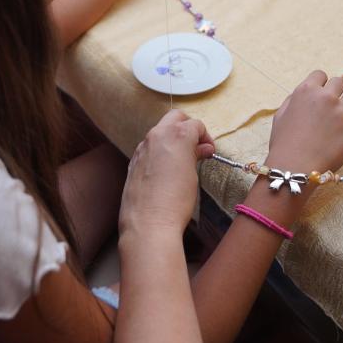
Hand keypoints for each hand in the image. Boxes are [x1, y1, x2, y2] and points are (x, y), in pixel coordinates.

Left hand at [119, 110, 214, 237]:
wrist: (148, 224)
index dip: (205, 136)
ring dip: (172, 138)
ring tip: (182, 160)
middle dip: (187, 127)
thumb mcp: (192, 175)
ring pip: (159, 132)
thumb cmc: (175, 201)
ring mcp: (142, 148)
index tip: (209, 151)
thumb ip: (195, 155)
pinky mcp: (133, 161)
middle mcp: (156, 136)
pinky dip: (160, 150)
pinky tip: (165, 170)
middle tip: (197, 146)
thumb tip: (202, 148)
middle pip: (175, 118)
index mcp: (176, 135)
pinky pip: (149, 147)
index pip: (195, 124)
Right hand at [268, 71, 342, 173]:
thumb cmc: (283, 144)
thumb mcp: (280, 116)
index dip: (321, 85)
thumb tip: (306, 94)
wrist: (292, 168)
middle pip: (339, 82)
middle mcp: (325, 98)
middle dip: (336, 94)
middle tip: (331, 110)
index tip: (320, 96)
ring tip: (341, 121)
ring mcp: (341, 113)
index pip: (321, 75)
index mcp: (305, 91)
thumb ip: (293, 100)